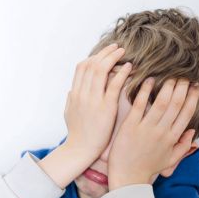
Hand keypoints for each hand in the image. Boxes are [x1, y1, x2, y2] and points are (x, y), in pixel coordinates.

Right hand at [63, 43, 131, 158]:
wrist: (80, 150)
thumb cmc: (77, 134)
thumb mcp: (69, 114)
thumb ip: (70, 101)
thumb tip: (71, 91)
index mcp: (74, 94)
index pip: (81, 67)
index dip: (94, 56)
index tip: (104, 53)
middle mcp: (82, 93)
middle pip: (92, 64)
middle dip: (105, 53)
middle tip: (117, 47)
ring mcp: (93, 100)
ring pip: (101, 70)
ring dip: (113, 58)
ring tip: (123, 52)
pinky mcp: (105, 108)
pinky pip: (114, 84)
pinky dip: (122, 73)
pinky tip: (130, 67)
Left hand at [108, 77, 198, 189]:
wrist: (127, 178)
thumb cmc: (146, 169)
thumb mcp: (169, 160)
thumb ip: (183, 146)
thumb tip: (193, 132)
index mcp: (172, 138)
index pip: (187, 113)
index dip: (193, 97)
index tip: (195, 85)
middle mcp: (162, 132)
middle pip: (176, 104)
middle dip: (182, 87)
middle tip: (183, 75)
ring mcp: (146, 128)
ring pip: (162, 103)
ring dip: (167, 87)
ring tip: (170, 76)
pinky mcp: (130, 127)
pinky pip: (140, 105)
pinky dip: (145, 92)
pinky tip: (149, 80)